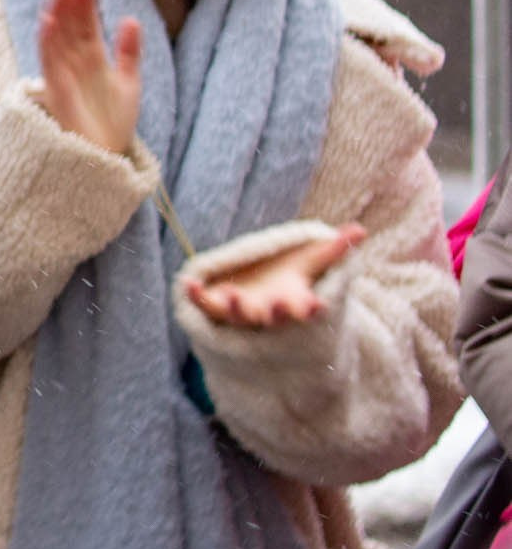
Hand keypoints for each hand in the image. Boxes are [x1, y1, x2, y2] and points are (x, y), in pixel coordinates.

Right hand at [35, 0, 141, 156]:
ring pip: (57, 37)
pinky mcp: (56, 89)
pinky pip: (48, 61)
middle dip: (74, 0)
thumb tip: (131, 18)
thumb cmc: (114, 122)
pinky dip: (46, 41)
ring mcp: (64, 73)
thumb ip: (129, 52)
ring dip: (57, 13)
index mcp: (93, 57)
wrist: (106, 157)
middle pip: (72, 24)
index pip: (88, 21)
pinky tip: (48, 21)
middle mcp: (75, 61)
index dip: (88, 0)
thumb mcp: (129, 82)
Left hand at [186, 226, 365, 328]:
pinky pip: (205, 305)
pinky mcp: (215, 308)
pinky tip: (188, 282)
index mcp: (294, 305)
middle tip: (280, 306)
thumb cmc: (284, 281)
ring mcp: (241, 314)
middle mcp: (268, 314)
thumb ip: (333, 250)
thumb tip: (360, 230)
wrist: (251, 298)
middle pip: (274, 319)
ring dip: (236, 308)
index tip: (318, 305)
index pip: (307, 311)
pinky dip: (197, 296)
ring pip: (238, 317)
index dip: (313, 310)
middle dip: (278, 315)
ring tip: (232, 294)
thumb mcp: (307, 264)